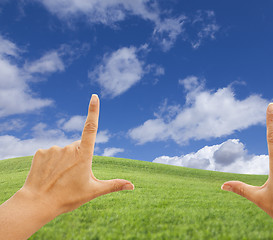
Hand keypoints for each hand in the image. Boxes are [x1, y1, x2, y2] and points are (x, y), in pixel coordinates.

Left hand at [22, 94, 133, 213]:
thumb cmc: (68, 198)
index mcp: (84, 154)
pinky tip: (48, 174)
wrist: (37, 204)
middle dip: (78, 158)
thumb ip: (114, 185)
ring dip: (64, 161)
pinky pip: (50, 154)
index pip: (91, 127)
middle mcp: (69, 148)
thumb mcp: (93, 191)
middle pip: (78, 147)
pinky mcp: (40, 152)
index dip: (93, 111)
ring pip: (64, 151)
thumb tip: (132, 186)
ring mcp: (54, 149)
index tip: (94, 96)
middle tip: (73, 177)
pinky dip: (51, 162)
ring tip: (59, 178)